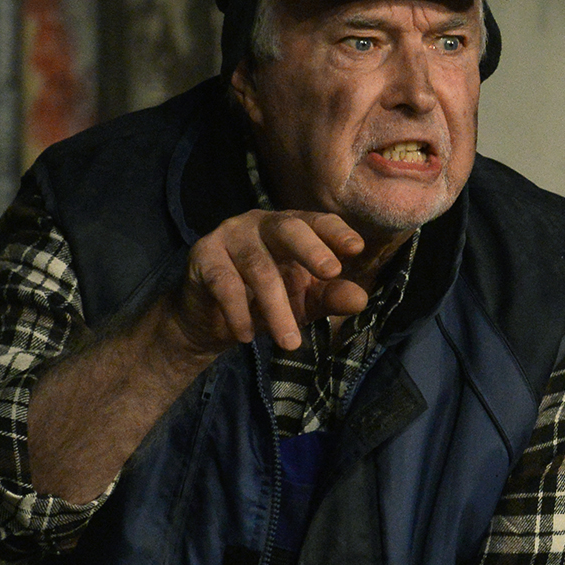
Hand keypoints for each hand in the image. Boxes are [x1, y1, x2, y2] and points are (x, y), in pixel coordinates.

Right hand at [168, 208, 383, 354]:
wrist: (211, 322)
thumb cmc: (266, 303)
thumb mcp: (305, 303)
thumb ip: (330, 297)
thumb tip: (361, 300)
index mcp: (291, 227)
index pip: (317, 221)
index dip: (336, 232)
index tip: (356, 248)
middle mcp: (260, 223)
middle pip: (288, 229)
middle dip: (311, 250)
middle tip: (332, 272)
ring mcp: (229, 236)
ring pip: (259, 268)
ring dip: (276, 308)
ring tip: (290, 343)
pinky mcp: (203, 256)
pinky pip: (224, 283)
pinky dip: (238, 312)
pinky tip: (246, 336)